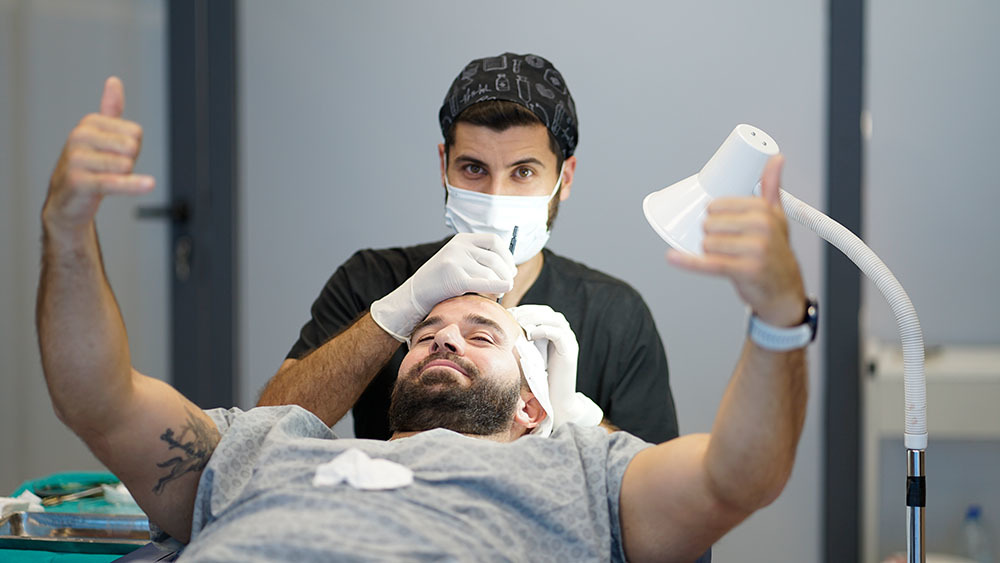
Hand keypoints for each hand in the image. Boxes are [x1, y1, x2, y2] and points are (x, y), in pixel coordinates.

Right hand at [43, 77, 153, 238]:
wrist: (67, 199)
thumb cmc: (89, 165)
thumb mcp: (99, 135)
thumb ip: (110, 110)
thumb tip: (114, 80)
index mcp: (89, 123)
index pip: (136, 133)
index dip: (132, 150)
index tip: (113, 155)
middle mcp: (79, 136)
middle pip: (132, 147)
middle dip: (128, 163)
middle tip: (109, 170)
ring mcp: (77, 158)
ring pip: (125, 165)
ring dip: (123, 179)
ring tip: (103, 179)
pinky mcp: (79, 182)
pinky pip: (115, 182)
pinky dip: (133, 185)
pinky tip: (149, 184)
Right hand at [370, 233, 516, 340]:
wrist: (415, 295)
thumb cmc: (441, 282)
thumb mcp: (458, 262)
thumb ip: (479, 260)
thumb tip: (511, 268)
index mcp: (461, 239)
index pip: (494, 240)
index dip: (507, 255)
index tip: (510, 269)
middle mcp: (458, 247)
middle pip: (495, 257)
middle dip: (506, 272)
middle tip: (508, 283)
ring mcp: (456, 261)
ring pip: (491, 271)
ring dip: (501, 283)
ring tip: (499, 293)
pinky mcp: (455, 278)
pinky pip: (484, 282)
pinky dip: (498, 286)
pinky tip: (503, 291)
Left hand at [510, 304, 602, 427]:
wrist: (555, 401)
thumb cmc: (539, 380)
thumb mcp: (529, 356)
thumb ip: (523, 342)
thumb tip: (504, 330)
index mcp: (554, 332)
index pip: (540, 312)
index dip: (525, 310)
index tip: (509, 313)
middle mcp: (564, 334)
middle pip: (547, 312)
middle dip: (528, 312)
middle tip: (513, 316)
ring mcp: (568, 341)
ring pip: (554, 319)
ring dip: (535, 318)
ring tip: (520, 323)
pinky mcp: (569, 351)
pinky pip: (558, 334)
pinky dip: (543, 330)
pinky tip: (530, 335)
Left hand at [667, 155, 805, 325]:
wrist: (785, 289)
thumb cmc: (776, 251)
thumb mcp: (776, 217)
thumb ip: (770, 187)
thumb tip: (776, 158)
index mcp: (764, 210)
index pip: (717, 205)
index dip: (714, 216)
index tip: (727, 225)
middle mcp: (761, 228)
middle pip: (709, 224)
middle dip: (712, 235)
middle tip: (730, 245)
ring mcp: (754, 250)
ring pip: (706, 242)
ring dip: (710, 252)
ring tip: (730, 257)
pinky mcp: (743, 271)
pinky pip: (708, 263)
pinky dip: (688, 261)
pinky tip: (673, 256)